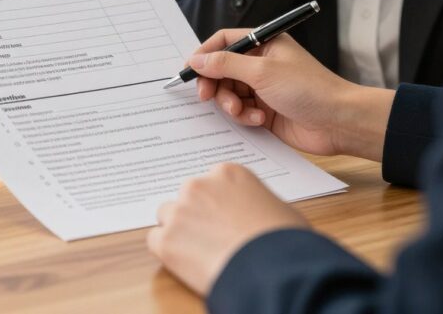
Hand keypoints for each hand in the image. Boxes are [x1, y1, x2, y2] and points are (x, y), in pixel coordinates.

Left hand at [147, 163, 307, 295]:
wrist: (273, 268)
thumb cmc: (285, 241)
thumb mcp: (278, 208)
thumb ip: (255, 202)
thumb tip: (255, 215)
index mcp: (228, 173)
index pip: (210, 183)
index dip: (215, 203)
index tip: (221, 217)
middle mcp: (199, 186)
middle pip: (187, 198)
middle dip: (196, 215)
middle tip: (212, 237)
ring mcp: (180, 211)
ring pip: (168, 216)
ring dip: (179, 230)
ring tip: (201, 251)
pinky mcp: (167, 239)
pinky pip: (156, 240)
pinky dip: (169, 252)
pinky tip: (189, 262)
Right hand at [189, 28, 393, 160]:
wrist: (339, 122)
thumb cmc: (309, 89)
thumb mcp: (262, 71)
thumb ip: (225, 64)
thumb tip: (197, 59)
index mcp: (265, 44)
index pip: (224, 41)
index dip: (205, 54)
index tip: (190, 70)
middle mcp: (262, 64)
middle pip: (222, 70)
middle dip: (215, 85)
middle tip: (206, 96)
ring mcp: (263, 88)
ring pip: (229, 93)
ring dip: (231, 104)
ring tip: (243, 111)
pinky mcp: (265, 111)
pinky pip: (241, 112)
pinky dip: (245, 116)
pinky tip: (260, 119)